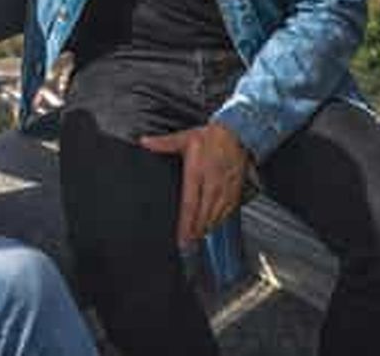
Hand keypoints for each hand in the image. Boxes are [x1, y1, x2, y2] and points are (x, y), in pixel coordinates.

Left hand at [140, 122, 247, 246]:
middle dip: (195, 233)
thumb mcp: (184, 138)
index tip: (182, 239)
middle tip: (187, 246)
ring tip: (197, 239)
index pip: (189, 205)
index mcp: (197, 173)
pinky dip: (219, 221)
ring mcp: (225, 190)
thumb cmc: (209, 138)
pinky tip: (212, 226)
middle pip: (203, 216)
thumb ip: (163, 143)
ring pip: (215, 217)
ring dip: (206, 229)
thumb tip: (144, 142)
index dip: (186, 225)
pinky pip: (227, 212)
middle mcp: (212, 184)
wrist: (235, 134)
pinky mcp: (234, 191)